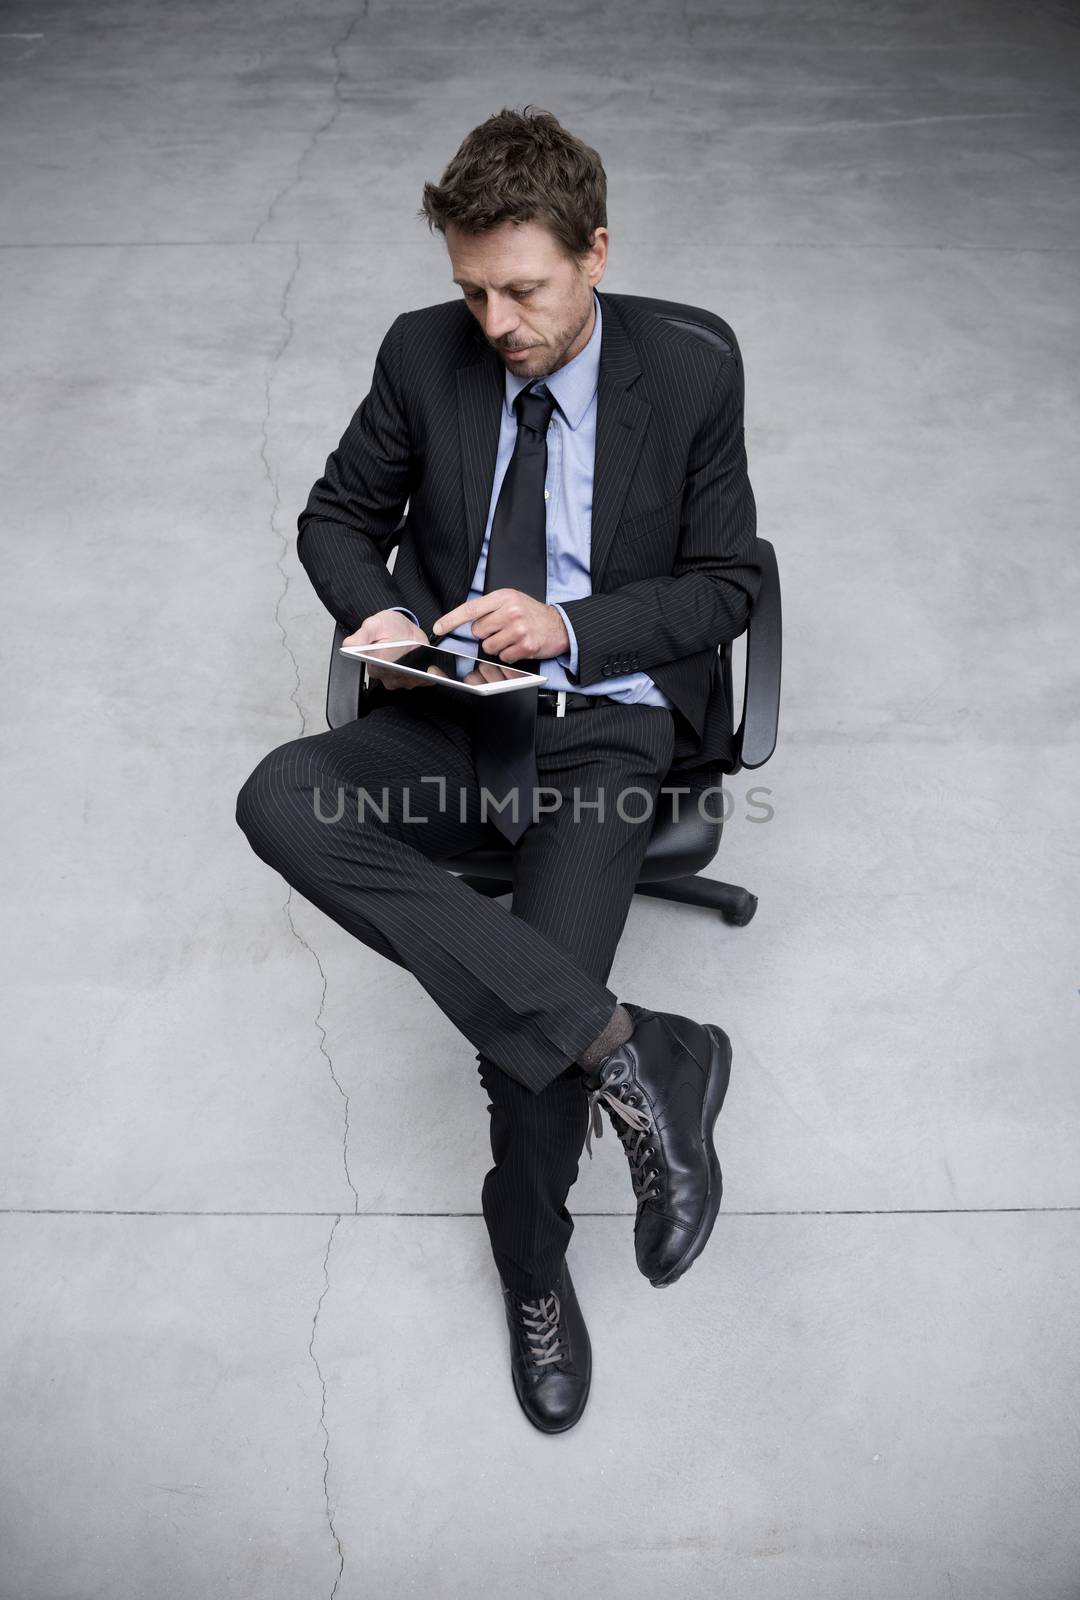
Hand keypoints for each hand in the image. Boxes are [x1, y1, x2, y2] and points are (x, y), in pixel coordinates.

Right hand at [343, 609, 429, 690]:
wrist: (403, 628)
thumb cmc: (387, 626)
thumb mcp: (373, 625)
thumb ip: (362, 636)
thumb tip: (348, 645)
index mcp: (372, 663)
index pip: (380, 670)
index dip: (390, 667)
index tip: (399, 662)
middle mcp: (384, 675)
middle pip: (398, 678)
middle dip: (407, 670)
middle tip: (415, 662)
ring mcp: (399, 679)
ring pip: (412, 681)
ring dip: (420, 674)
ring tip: (428, 668)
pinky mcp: (414, 679)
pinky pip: (423, 682)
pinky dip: (430, 677)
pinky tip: (434, 670)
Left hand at [431, 590, 568, 663]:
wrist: (559, 625)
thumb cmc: (531, 614)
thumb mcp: (511, 600)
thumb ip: (490, 607)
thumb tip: (466, 622)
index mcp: (503, 597)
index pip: (470, 608)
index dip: (451, 620)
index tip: (438, 628)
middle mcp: (510, 611)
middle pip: (478, 631)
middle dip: (486, 634)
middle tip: (501, 629)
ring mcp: (518, 629)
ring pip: (488, 646)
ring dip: (497, 646)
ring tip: (511, 638)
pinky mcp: (525, 645)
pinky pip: (503, 656)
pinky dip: (508, 654)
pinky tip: (518, 646)